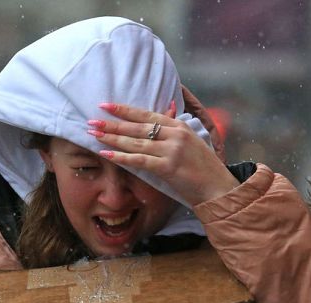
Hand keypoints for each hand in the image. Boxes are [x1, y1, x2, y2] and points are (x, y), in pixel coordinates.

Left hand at [87, 103, 239, 206]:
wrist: (219, 187)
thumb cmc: (204, 168)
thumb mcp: (192, 142)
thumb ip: (175, 129)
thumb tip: (168, 108)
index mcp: (179, 126)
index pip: (147, 115)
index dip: (125, 110)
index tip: (106, 105)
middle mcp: (175, 134)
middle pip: (137, 127)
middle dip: (112, 124)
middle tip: (91, 120)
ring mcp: (172, 150)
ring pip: (135, 142)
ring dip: (112, 138)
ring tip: (93, 134)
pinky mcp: (168, 167)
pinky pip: (139, 160)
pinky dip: (121, 156)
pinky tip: (106, 153)